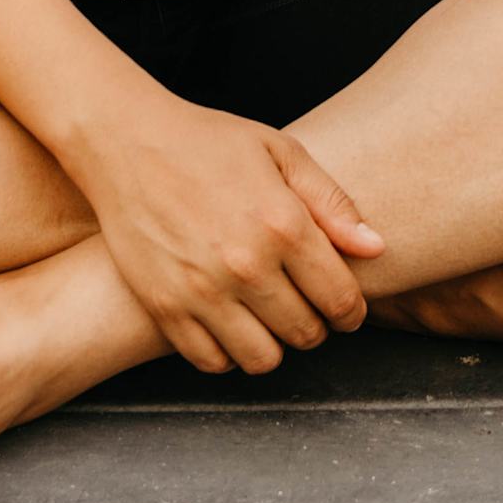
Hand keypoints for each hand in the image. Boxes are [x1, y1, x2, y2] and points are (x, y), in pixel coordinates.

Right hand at [59, 97, 385, 374]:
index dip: (352, 310)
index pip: (341, 299)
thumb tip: (375, 248)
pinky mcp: (164, 307)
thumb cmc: (208, 141)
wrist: (127, 141)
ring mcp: (201, 291)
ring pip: (263, 359)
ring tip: (268, 317)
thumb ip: (332, 202)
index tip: (346, 307)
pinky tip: (230, 322)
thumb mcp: (281, 152)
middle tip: (304, 304)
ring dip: (275, 344)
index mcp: (282, 224)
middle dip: (316, 324)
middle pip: (306, 334)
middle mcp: (245, 264)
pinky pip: (212, 362)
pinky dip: (227, 352)